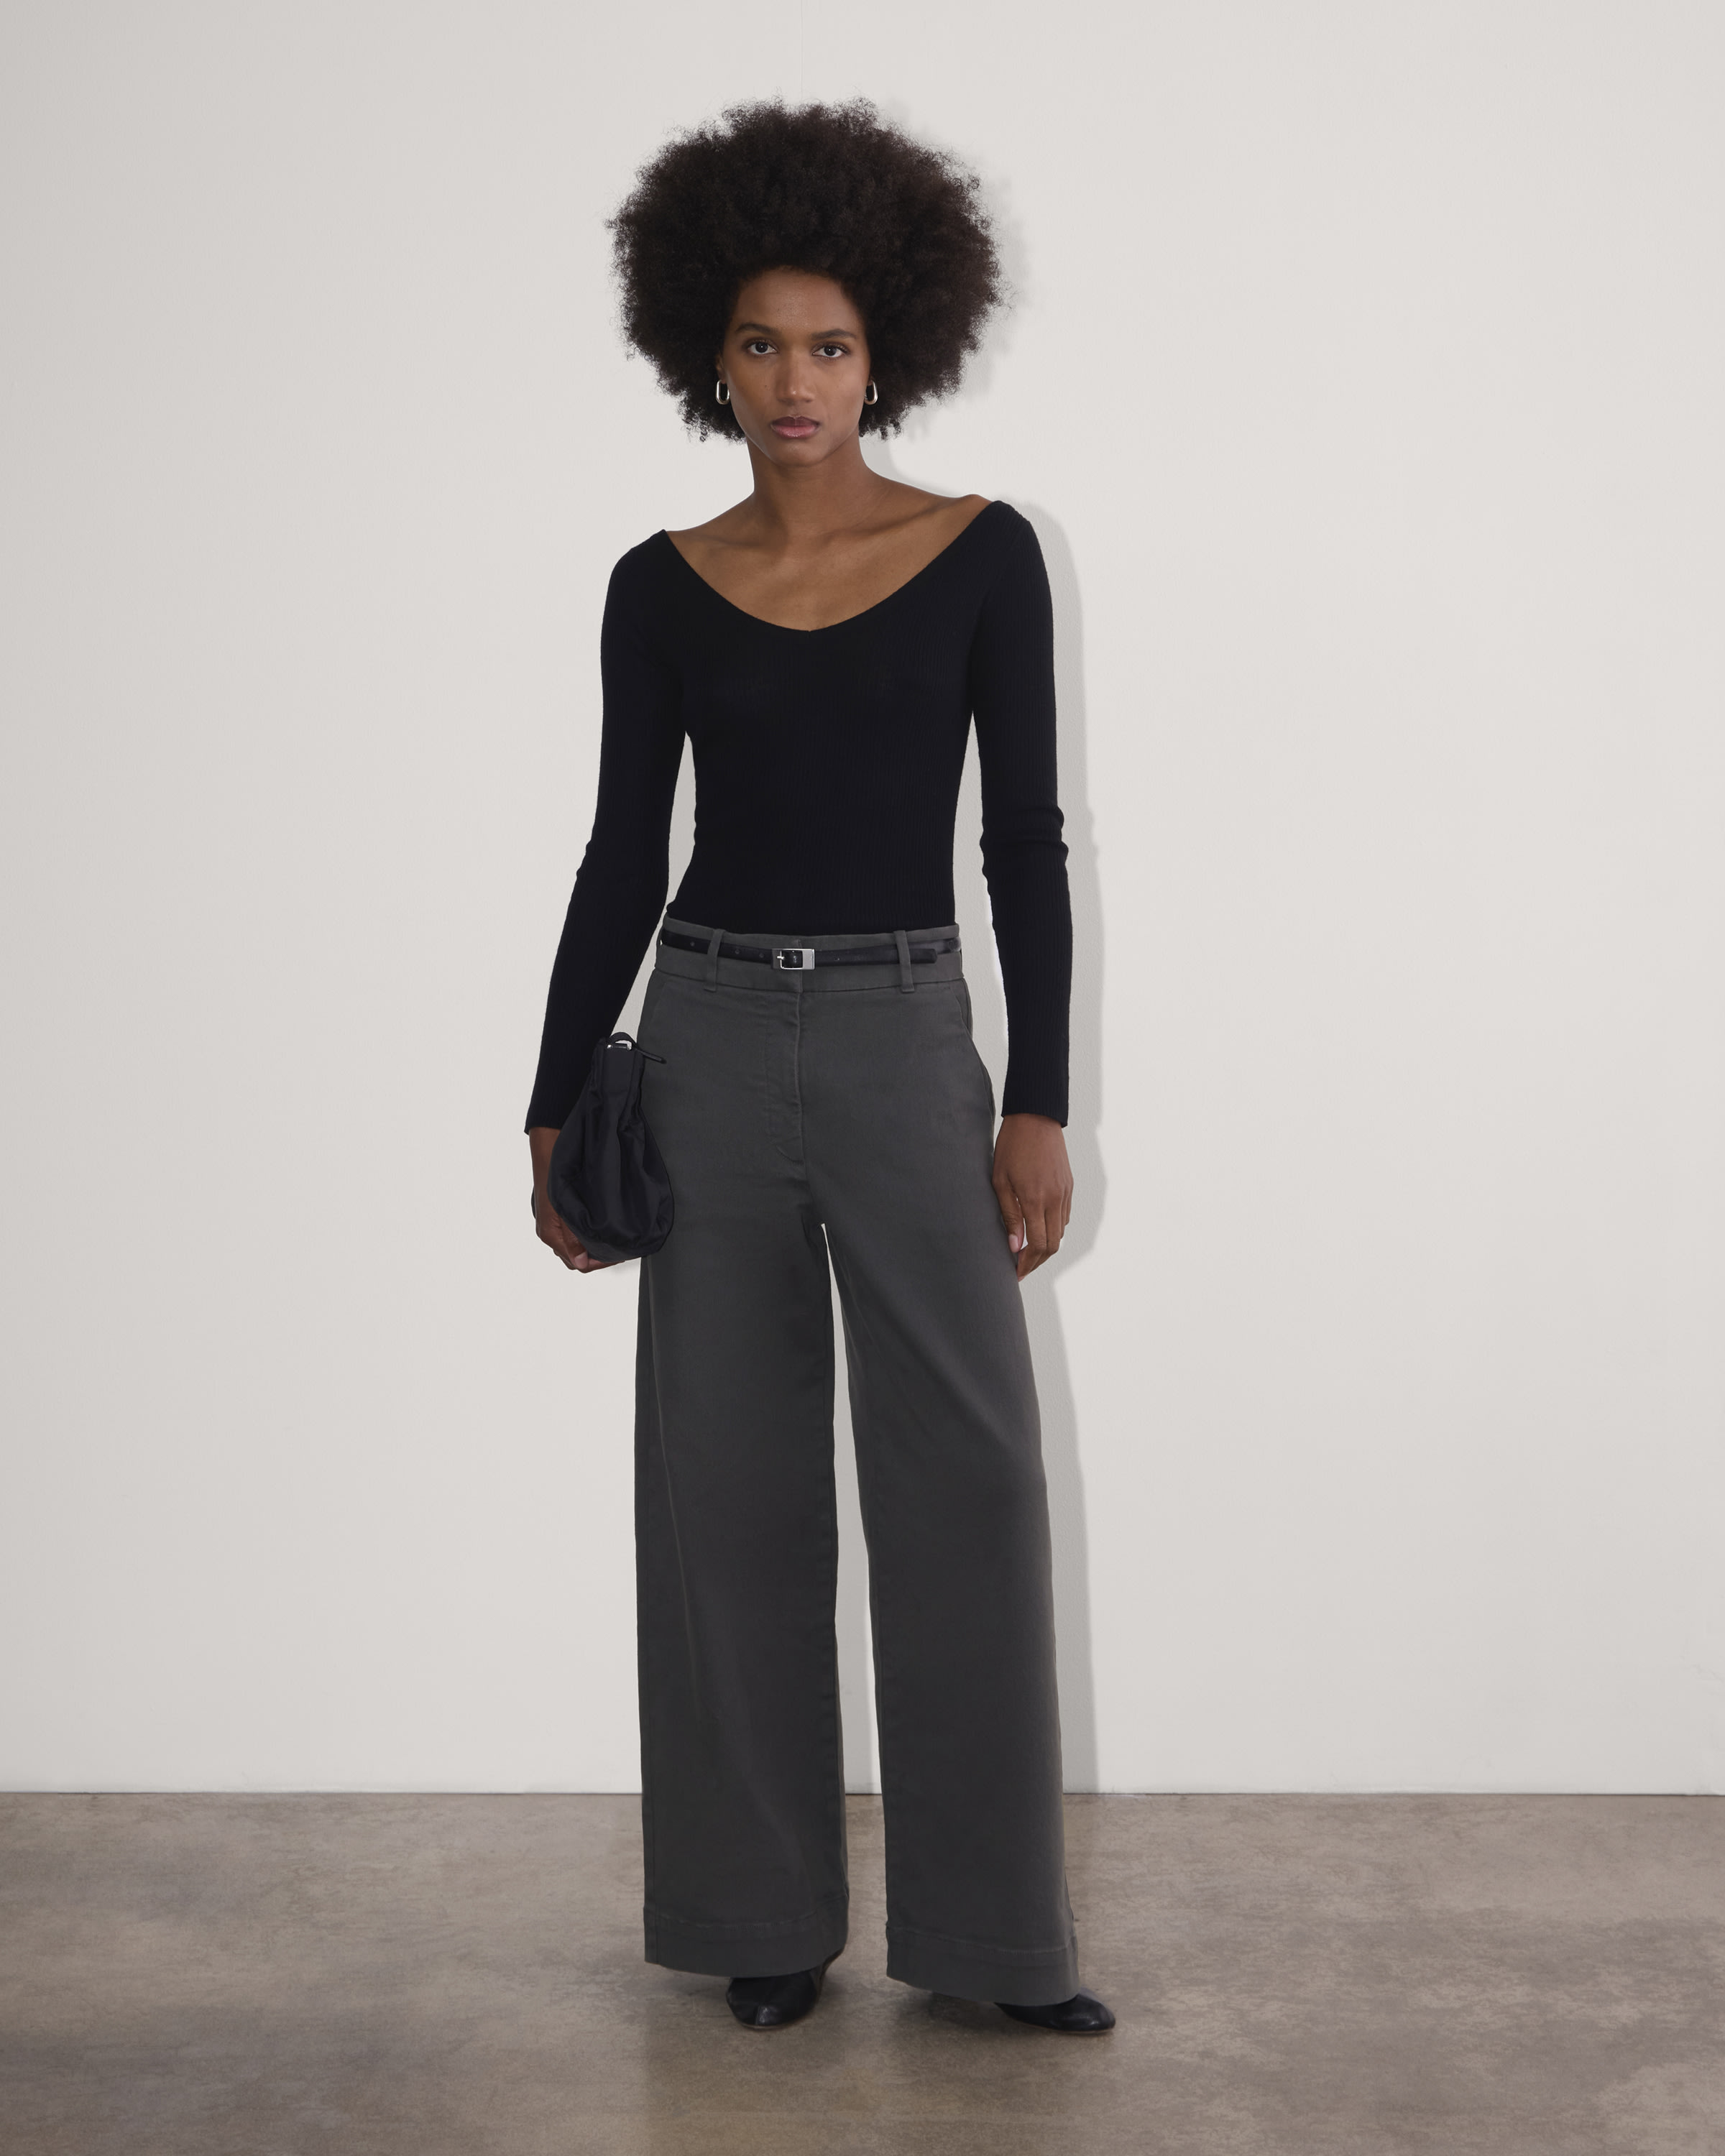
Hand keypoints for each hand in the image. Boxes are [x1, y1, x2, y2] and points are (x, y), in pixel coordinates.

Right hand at [528, 1125, 615, 1272]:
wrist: (548, 1150)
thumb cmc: (554, 1175)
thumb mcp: (565, 1209)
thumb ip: (573, 1237)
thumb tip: (581, 1263)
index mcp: (550, 1234)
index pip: (577, 1263)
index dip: (598, 1263)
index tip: (616, 1256)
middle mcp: (549, 1232)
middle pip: (575, 1256)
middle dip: (597, 1256)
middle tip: (618, 1249)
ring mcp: (552, 1223)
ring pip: (574, 1244)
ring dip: (592, 1245)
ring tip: (612, 1239)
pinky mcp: (556, 1213)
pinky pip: (571, 1232)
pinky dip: (586, 1233)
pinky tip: (599, 1226)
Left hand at [991, 1113, 1072, 1281]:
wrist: (1036, 1118)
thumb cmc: (1011, 1147)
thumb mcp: (1000, 1181)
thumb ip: (1009, 1216)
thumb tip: (1014, 1247)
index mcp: (1036, 1199)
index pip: (1038, 1245)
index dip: (1027, 1263)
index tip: (1015, 1272)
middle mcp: (1055, 1200)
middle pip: (1053, 1245)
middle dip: (1037, 1261)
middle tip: (1020, 1268)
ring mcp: (1065, 1193)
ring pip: (1061, 1233)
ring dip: (1046, 1247)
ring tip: (1027, 1252)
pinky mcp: (1069, 1186)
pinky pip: (1065, 1217)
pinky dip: (1054, 1230)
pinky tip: (1039, 1230)